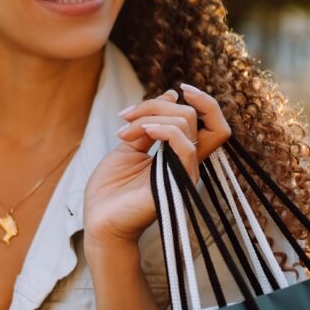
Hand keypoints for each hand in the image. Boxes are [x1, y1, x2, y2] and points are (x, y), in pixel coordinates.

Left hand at [83, 83, 231, 247]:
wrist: (98, 220)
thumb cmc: (111, 189)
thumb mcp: (129, 145)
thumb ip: (149, 124)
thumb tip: (171, 97)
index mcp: (179, 153)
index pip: (211, 122)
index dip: (203, 101)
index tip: (177, 89)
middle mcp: (187, 162)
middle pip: (192, 116)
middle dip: (155, 106)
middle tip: (125, 117)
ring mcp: (184, 173)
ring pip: (187, 125)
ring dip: (150, 118)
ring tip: (124, 132)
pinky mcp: (178, 184)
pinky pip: (186, 148)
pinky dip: (165, 131)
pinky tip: (143, 132)